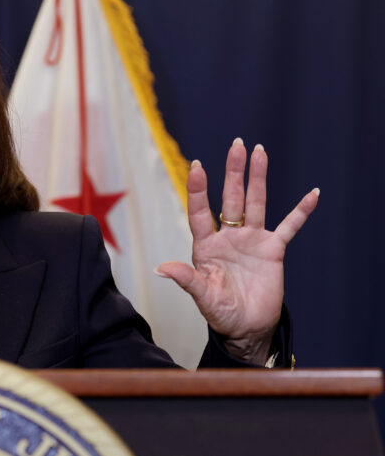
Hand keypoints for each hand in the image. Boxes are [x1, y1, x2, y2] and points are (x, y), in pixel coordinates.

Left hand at [156, 138, 318, 363]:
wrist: (246, 328)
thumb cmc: (219, 312)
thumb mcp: (202, 297)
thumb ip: (186, 279)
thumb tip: (160, 269)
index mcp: (206, 245)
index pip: (199, 212)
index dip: (198, 190)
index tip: (197, 166)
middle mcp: (228, 236)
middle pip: (231, 198)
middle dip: (234, 172)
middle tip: (237, 144)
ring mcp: (251, 241)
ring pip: (256, 203)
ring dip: (258, 179)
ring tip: (260, 152)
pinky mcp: (273, 251)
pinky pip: (289, 227)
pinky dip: (300, 212)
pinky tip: (312, 194)